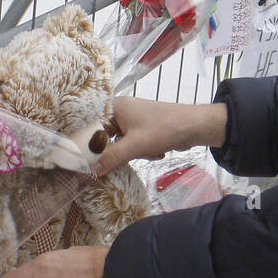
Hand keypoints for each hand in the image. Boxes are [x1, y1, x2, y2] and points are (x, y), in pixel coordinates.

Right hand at [90, 96, 227, 176]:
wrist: (194, 127)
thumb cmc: (164, 129)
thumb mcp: (135, 146)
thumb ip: (111, 157)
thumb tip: (90, 170)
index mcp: (115, 107)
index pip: (90, 123)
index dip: (86, 140)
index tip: (83, 157)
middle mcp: (121, 110)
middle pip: (105, 136)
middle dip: (117, 150)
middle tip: (123, 158)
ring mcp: (133, 120)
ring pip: (120, 143)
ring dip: (133, 152)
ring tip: (148, 151)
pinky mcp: (142, 129)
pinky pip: (132, 144)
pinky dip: (142, 151)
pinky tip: (156, 151)